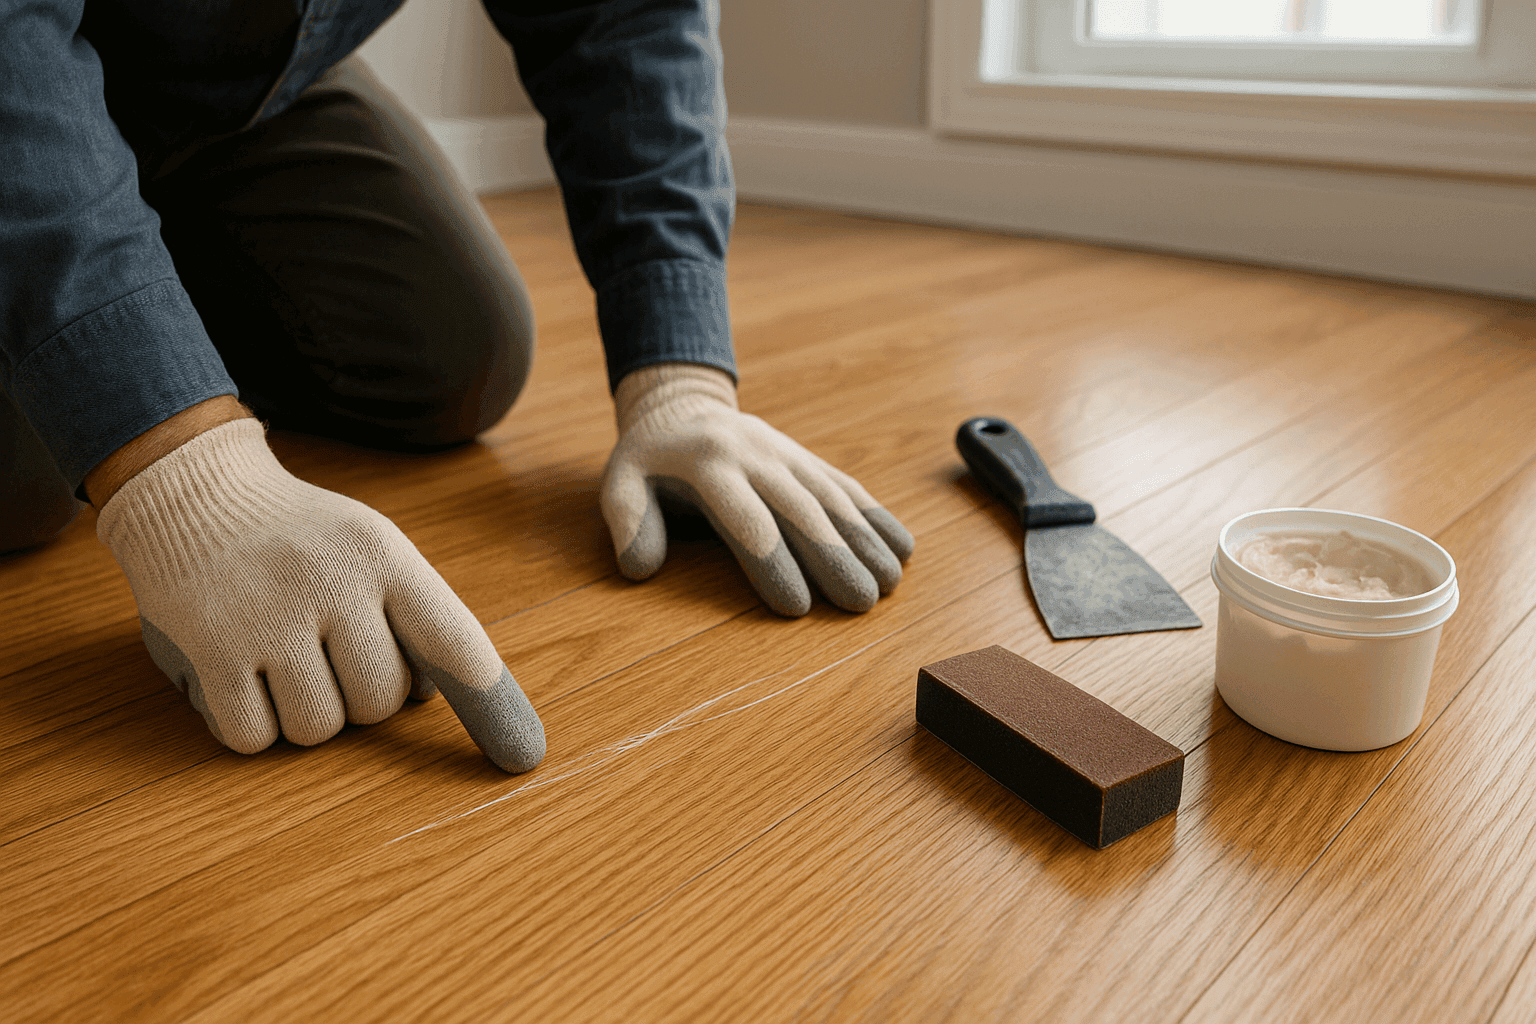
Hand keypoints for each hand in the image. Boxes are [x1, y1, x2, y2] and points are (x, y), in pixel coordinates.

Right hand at [96, 417, 543, 770]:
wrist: (190, 493)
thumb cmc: (300, 539)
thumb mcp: (370, 548)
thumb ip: (412, 614)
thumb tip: (430, 699)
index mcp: (384, 556)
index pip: (451, 639)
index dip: (490, 701)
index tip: (523, 755)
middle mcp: (331, 583)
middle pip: (379, 703)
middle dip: (359, 698)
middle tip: (327, 652)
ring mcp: (268, 617)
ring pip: (318, 728)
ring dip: (304, 715)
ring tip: (281, 660)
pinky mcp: (210, 649)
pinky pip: (252, 737)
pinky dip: (250, 726)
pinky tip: (239, 676)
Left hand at [599, 363, 914, 615]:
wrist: (683, 406)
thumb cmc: (649, 461)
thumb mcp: (621, 483)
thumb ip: (628, 523)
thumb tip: (638, 569)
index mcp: (709, 466)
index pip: (746, 520)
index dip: (772, 563)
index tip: (797, 607)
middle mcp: (755, 457)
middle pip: (800, 512)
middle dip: (834, 558)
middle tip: (863, 603)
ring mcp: (787, 455)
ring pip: (831, 498)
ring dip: (865, 540)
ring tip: (891, 583)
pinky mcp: (807, 458)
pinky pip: (845, 485)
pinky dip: (876, 515)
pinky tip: (902, 546)